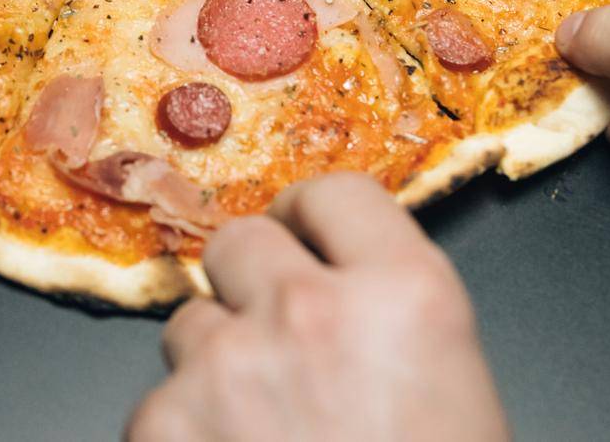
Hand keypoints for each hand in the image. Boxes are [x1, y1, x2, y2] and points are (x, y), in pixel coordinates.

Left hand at [127, 173, 507, 441]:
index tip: (303, 234)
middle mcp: (311, 312)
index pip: (337, 193)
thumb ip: (392, 320)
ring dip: (213, 364)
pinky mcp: (163, 430)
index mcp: (407, 298)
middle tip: (273, 336)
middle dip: (251, 283)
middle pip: (242, 241)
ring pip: (189, 324)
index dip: (313, 216)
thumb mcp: (454, 394)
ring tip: (259, 435)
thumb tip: (341, 290)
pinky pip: (155, 404)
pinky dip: (180, 438)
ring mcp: (227, 369)